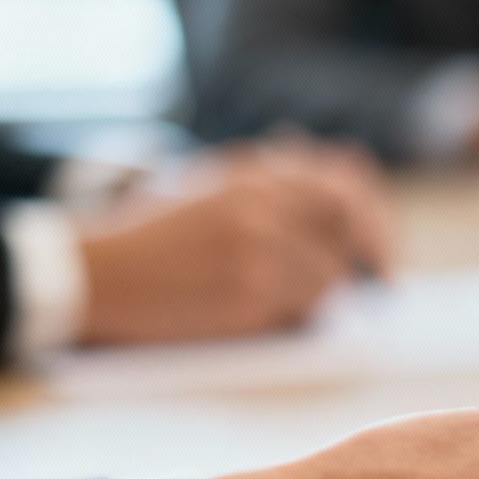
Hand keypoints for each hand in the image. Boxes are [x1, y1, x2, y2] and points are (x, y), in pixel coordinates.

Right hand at [77, 140, 396, 344]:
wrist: (94, 274)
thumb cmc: (154, 234)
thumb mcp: (210, 186)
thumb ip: (274, 177)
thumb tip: (354, 165)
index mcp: (252, 175)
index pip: (343, 185)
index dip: (372, 215)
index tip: (381, 243)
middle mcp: (260, 206)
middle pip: (349, 228)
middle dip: (371, 254)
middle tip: (383, 279)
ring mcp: (257, 250)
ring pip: (333, 275)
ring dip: (326, 289)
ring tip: (292, 295)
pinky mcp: (249, 295)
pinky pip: (307, 307)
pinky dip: (303, 313)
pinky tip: (273, 312)